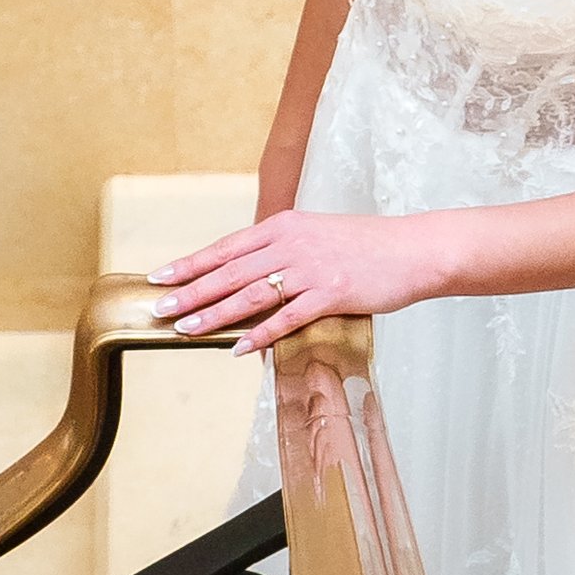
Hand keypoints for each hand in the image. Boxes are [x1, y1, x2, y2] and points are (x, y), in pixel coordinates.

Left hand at [151, 210, 453, 354]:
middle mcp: (292, 244)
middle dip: (190, 292)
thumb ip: (284, 250)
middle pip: (229, 271)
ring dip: (214, 314)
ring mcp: (311, 269)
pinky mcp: (332, 293)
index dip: (190, 264)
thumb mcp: (318, 235)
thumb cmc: (367, 246)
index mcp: (285, 226)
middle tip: (159, 309)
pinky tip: (238, 348)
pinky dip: (260, 334)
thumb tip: (247, 275)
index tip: (159, 277)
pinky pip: (286, 318)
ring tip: (185, 330)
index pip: (226, 247)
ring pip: (250, 294)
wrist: (415, 250)